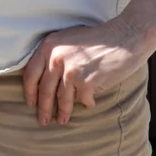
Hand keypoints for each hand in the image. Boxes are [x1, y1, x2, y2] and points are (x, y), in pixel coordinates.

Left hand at [21, 0, 155, 125]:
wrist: (126, 35)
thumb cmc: (100, 38)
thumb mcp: (70, 40)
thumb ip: (56, 55)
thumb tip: (46, 81)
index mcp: (49, 45)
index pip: (30, 73)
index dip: (29, 91)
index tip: (30, 103)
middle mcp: (56, 57)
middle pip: (44, 89)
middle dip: (43, 108)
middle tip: (43, 120)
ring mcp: (70, 69)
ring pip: (61, 98)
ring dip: (62, 111)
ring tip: (62, 120)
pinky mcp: (86, 81)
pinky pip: (82, 99)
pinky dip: (86, 102)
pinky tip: (90, 103)